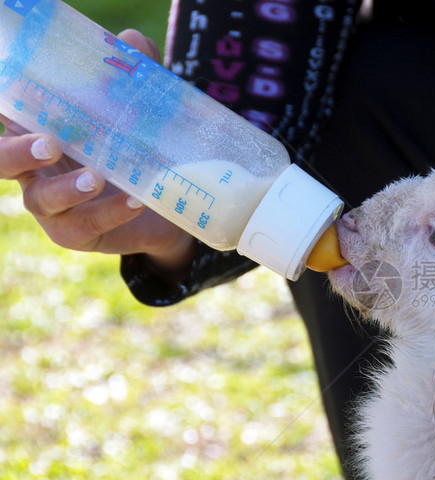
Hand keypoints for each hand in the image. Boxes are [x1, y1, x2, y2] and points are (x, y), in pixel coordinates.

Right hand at [0, 29, 195, 273]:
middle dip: (17, 151)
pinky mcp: (77, 233)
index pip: (5, 117)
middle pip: (1, 161)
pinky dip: (110, 211)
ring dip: (67, 187)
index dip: (0, 108)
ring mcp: (51, 205)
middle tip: (49, 142)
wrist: (168, 205)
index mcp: (35, 133)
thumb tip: (132, 41)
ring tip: (96, 176)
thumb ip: (130, 76)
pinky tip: (135, 199)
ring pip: (40, 198)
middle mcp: (33, 169)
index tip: (4, 99)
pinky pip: (86, 223)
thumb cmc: (135, 149)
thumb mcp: (133, 111)